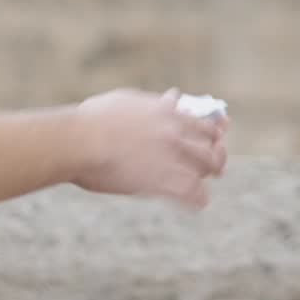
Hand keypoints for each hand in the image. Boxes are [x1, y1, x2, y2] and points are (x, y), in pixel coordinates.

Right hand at [73, 87, 227, 208]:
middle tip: (215, 163)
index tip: (218, 134)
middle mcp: (175, 133)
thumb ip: (154, 101)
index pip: (204, 122)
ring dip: (209, 176)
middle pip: (211, 146)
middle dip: (216, 155)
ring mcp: (172, 157)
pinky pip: (193, 194)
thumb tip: (172, 96)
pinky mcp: (164, 181)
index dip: (214, 130)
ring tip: (204, 186)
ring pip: (207, 168)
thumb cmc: (94, 119)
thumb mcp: (127, 100)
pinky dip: (198, 199)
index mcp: (166, 112)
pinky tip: (196, 203)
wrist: (81, 140)